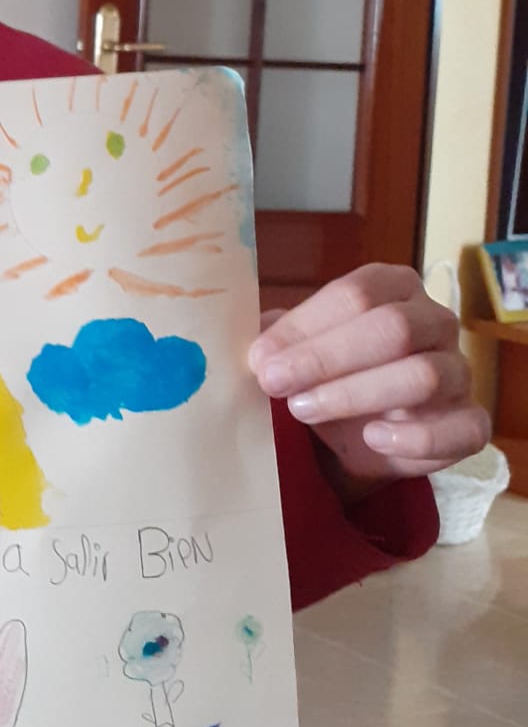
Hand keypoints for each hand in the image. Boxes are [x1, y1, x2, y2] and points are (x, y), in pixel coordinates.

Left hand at [249, 264, 488, 498]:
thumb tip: (256, 348)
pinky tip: (373, 438)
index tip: (261, 357)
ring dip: (355, 394)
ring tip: (303, 410)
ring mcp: (458, 372)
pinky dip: (415, 438)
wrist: (356, 436)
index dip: (306, 326)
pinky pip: (459, 429)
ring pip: (422, 376)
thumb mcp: (297, 350)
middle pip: (392, 328)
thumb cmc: (326, 377)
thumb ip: (277, 339)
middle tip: (275, 383)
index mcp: (394, 287)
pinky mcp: (471, 423)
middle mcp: (434, 322)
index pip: (356, 294)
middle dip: (325, 358)